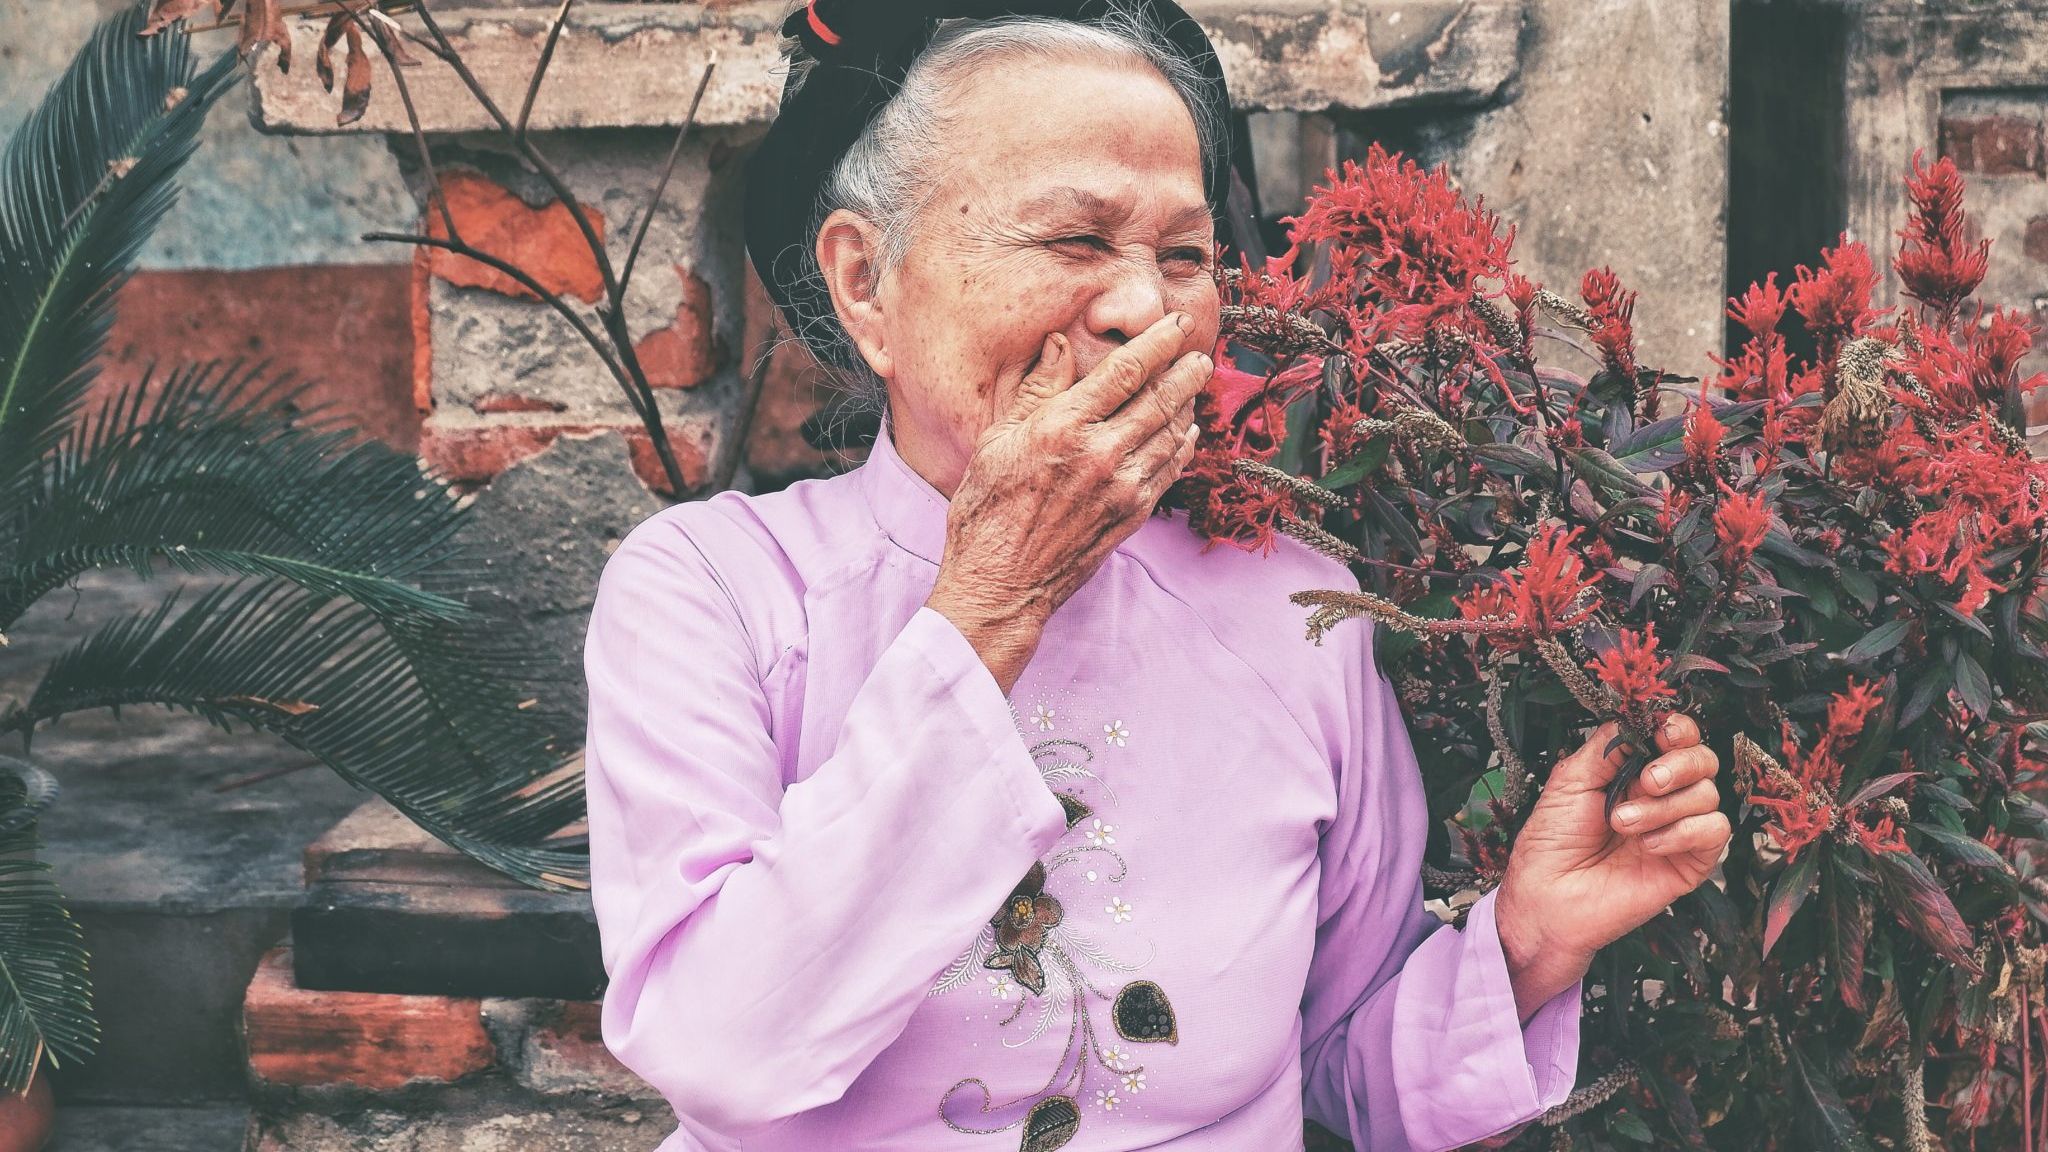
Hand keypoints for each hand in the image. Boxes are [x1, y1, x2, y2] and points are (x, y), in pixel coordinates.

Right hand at [927, 314, 1211, 691]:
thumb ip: (1037, 389)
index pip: (1124, 372)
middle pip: (1159, 400)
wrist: (1001, 583)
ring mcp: (1122, 487)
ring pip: (1170, 433)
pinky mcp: (1132, 515)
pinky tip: (1186, 433)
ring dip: (1188, 405)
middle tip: (1199, 353)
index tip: (1175, 325)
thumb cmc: (987, 510)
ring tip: (1195, 385)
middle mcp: (1100, 454)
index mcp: (1063, 428)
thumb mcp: (997, 440)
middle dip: (1184, 372)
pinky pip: (1168, 469)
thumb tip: (1060, 343)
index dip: (1157, 344)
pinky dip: (1182, 446)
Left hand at [1493, 713, 1731, 1019]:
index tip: (1665, 731)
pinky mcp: (1692, 861)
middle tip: (1645, 782)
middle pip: (1704, 759)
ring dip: (1664, 806)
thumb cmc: (1553, 839)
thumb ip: (1609, 745)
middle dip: (1678, 764)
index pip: (1677, 736)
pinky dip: (1681, 832)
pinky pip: (1714, 830)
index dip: (1678, 728)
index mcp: (1635, 769)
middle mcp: (1663, 795)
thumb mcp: (1572, 779)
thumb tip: (1641, 717)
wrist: (1549, 896)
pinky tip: (1647, 846)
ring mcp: (1679, 827)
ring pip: (1708, 794)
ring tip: (1623, 825)